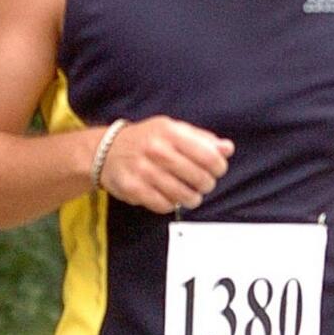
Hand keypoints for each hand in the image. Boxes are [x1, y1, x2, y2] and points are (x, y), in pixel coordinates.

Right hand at [99, 115, 234, 213]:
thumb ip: (201, 139)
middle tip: (203, 184)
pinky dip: (171, 204)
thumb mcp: (173, 130)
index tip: (217, 170)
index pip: (208, 155)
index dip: (219, 167)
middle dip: (206, 184)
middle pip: (199, 177)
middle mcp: (156, 150)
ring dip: (192, 198)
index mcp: (170, 132)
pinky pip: (164, 205)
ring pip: (183, 195)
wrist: (106, 151)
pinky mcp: (134, 188)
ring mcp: (144, 170)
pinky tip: (170, 197)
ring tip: (191, 194)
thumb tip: (227, 148)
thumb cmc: (146, 139)